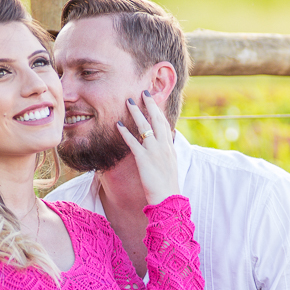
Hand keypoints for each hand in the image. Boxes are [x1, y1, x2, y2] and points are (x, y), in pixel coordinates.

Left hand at [117, 90, 179, 205]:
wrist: (168, 198)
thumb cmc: (168, 185)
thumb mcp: (171, 165)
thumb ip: (168, 152)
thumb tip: (167, 143)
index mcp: (170, 147)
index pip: (164, 123)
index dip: (158, 110)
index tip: (152, 100)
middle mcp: (163, 146)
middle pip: (156, 120)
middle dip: (150, 104)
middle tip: (143, 92)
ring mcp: (154, 151)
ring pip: (145, 127)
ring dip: (136, 112)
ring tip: (129, 101)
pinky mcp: (144, 159)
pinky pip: (133, 142)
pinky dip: (125, 132)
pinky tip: (118, 124)